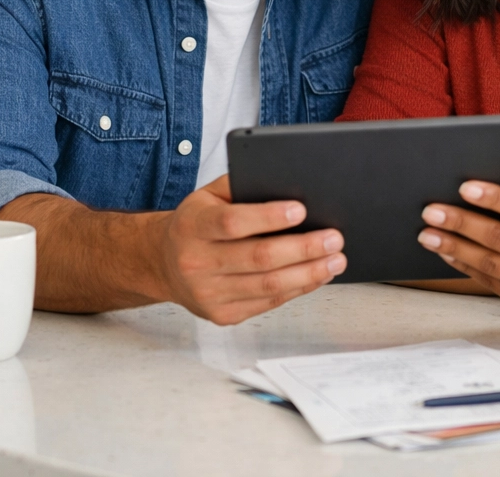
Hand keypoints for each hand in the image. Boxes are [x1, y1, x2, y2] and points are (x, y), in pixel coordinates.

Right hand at [153, 175, 345, 324]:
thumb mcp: (209, 195)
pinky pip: (268, 302)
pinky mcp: (223, 315)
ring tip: (335, 259)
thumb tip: (288, 185)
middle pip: (258, 258)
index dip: (269, 217)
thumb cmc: (197, 222)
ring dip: (309, 273)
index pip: (233, 223)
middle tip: (333, 237)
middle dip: (303, 248)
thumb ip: (242, 187)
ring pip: (268, 285)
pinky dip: (298, 288)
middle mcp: (197, 262)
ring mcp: (209, 294)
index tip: (301, 210)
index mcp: (193, 226)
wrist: (163, 263)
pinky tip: (316, 275)